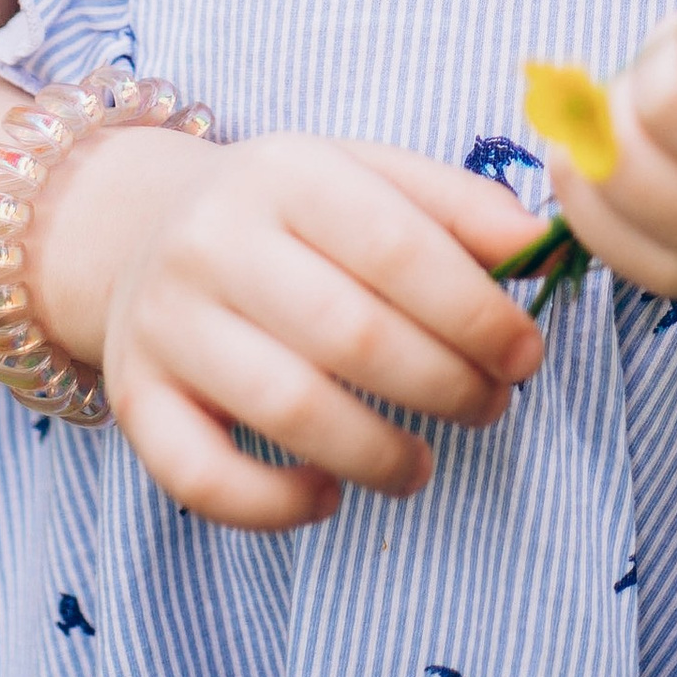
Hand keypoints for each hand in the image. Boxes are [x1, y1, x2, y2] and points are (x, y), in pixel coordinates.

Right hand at [35, 129, 544, 531]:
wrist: (143, 230)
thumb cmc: (289, 214)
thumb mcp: (368, 177)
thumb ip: (459, 208)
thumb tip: (541, 252)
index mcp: (286, 172)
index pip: (398, 247)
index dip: (477, 312)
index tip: (526, 353)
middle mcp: (215, 241)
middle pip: (351, 335)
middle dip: (445, 385)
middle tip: (489, 407)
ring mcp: (166, 322)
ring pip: (287, 409)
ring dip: (378, 454)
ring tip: (420, 464)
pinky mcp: (135, 399)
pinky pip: (202, 478)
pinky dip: (275, 505)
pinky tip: (327, 495)